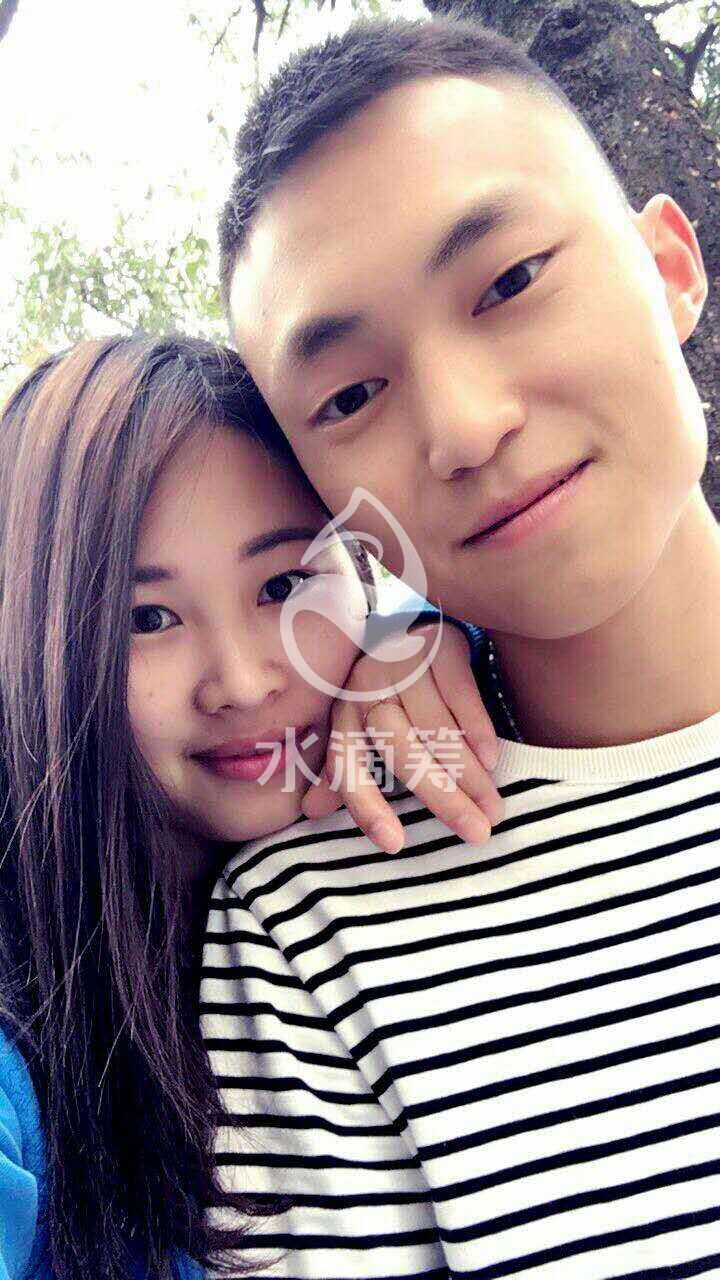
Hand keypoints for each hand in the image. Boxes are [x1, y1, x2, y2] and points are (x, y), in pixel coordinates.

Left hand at [302, 622, 502, 853]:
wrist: (421, 633)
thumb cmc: (392, 696)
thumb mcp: (363, 728)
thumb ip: (343, 769)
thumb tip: (310, 812)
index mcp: (344, 713)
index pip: (347, 766)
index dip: (366, 807)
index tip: (395, 843)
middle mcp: (367, 686)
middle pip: (402, 751)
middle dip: (442, 796)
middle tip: (477, 831)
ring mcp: (403, 662)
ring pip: (436, 727)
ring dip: (469, 772)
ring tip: (492, 806)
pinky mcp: (439, 644)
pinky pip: (460, 693)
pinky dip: (478, 729)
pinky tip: (493, 759)